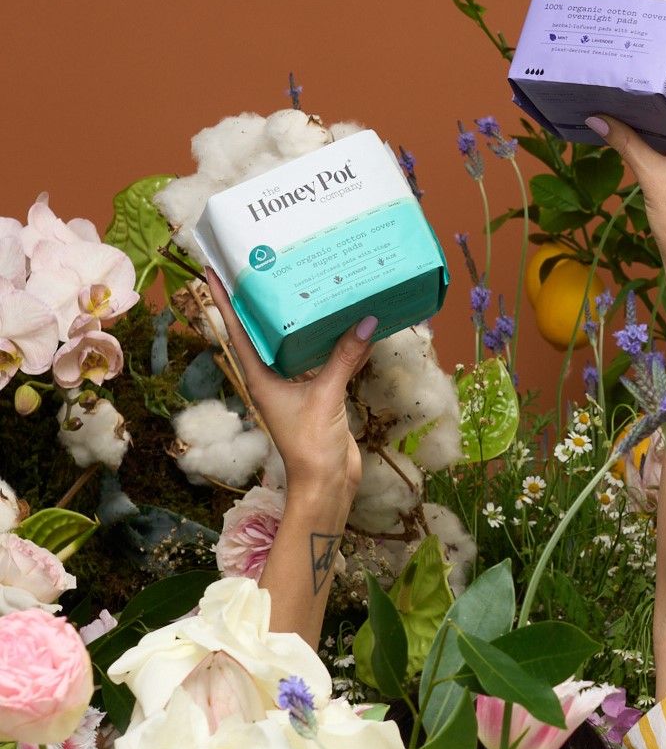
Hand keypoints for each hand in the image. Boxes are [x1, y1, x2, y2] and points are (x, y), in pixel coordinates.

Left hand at [203, 270, 372, 498]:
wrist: (326, 483)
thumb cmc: (309, 445)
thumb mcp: (325, 396)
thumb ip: (344, 358)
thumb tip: (367, 321)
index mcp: (260, 377)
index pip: (237, 331)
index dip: (224, 301)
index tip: (215, 271)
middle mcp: (274, 377)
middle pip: (267, 332)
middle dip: (266, 302)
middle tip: (269, 266)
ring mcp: (297, 386)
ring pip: (298, 344)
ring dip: (306, 321)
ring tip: (313, 287)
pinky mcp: (320, 394)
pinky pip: (326, 359)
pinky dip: (337, 343)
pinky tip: (353, 326)